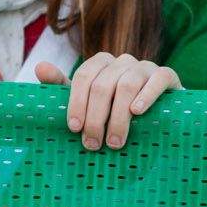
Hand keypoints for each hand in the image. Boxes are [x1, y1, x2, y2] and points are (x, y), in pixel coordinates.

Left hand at [38, 53, 180, 149]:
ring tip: (114, 142)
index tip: (74, 129)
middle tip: (94, 145)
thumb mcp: (87, 101)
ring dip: (118, 116)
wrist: (158, 114)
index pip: (84, 76)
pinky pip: (158, 78)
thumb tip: (40, 67)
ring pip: (128, 84)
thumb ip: (63, 87)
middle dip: (96, 118)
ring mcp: (146, 66)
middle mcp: (123, 61)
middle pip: (103, 84)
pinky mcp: (167, 75)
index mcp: (101, 63)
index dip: (77, 103)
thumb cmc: (116, 110)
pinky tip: (137, 112)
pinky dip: (147, 95)